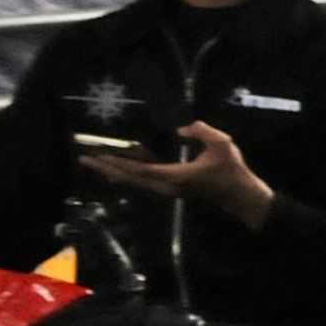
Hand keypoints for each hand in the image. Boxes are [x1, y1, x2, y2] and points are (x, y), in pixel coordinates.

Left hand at [84, 120, 278, 230]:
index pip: (139, 170)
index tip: (98, 155)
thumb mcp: (222, 144)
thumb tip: (181, 129)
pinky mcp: (171, 189)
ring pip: (134, 182)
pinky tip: (119, 171)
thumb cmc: (232, 170)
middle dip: (106, 168)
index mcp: (175, 176)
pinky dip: (127, 175)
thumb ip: (201, 132)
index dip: (117, 162)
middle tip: (84, 159)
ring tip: (96, 163)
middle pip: (130, 178)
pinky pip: (143, 182)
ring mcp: (168, 190)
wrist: (240, 196)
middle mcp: (166, 186)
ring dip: (115, 172)